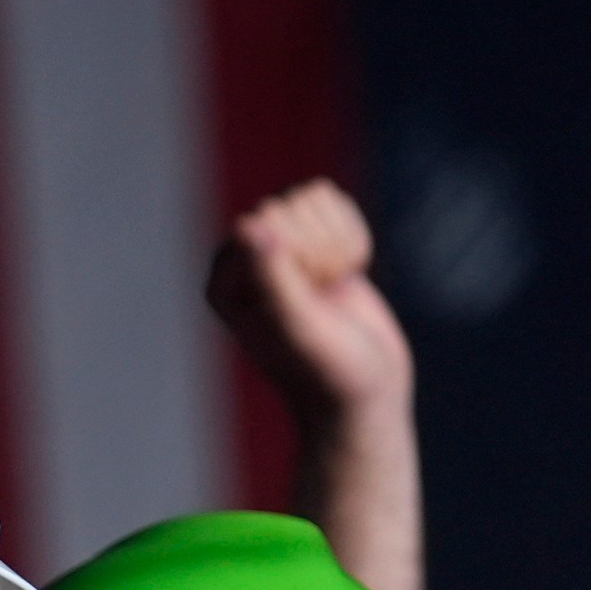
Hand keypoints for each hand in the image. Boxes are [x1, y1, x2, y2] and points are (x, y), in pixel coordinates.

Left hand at [205, 178, 412, 426]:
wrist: (366, 389)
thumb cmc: (328, 370)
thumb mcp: (300, 328)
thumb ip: (273, 278)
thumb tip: (247, 224)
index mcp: (223, 282)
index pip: (264, 222)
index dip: (300, 255)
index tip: (306, 301)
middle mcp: (243, 262)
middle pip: (290, 205)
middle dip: (320, 250)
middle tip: (323, 299)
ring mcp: (278, 249)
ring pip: (314, 200)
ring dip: (338, 244)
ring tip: (332, 290)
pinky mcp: (312, 243)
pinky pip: (336, 206)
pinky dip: (354, 239)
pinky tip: (346, 277)